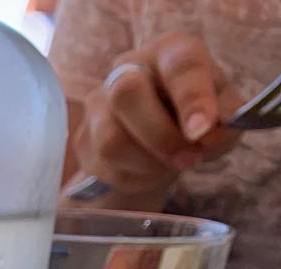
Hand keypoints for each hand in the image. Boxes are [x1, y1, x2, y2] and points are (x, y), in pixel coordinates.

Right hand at [72, 32, 241, 196]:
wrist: (158, 138)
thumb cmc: (195, 114)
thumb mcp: (224, 111)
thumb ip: (226, 118)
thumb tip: (210, 134)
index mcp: (171, 51)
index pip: (179, 65)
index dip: (192, 98)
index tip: (203, 130)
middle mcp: (127, 68)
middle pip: (126, 93)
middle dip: (161, 135)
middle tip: (189, 158)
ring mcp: (99, 102)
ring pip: (112, 138)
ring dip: (149, 162)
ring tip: (174, 164)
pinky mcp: (84, 137)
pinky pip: (105, 164)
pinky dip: (135, 175)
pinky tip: (151, 169)